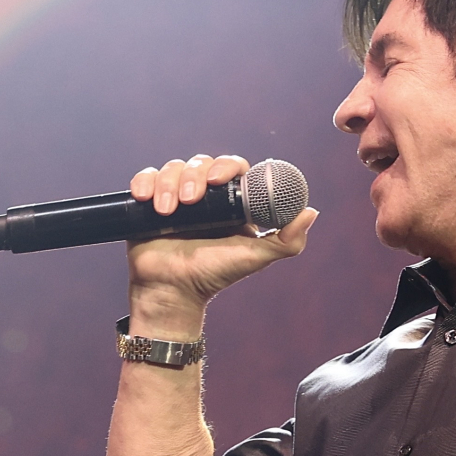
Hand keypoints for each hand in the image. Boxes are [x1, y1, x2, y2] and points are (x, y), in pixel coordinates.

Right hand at [123, 154, 317, 332]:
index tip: (221, 179)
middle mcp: (205, 197)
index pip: (233, 168)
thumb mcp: (254, 258)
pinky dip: (146, 181)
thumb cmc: (213, 276)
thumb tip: (310, 211)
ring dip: (170, 183)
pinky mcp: (149, 202)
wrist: (172, 292)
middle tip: (192, 200)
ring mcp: (176, 197)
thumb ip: (286, 241)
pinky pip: (147, 177)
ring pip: (174, 168)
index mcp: (231, 203)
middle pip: (202, 163)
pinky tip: (146, 199)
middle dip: (196, 176)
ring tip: (167, 212)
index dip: (228, 166)